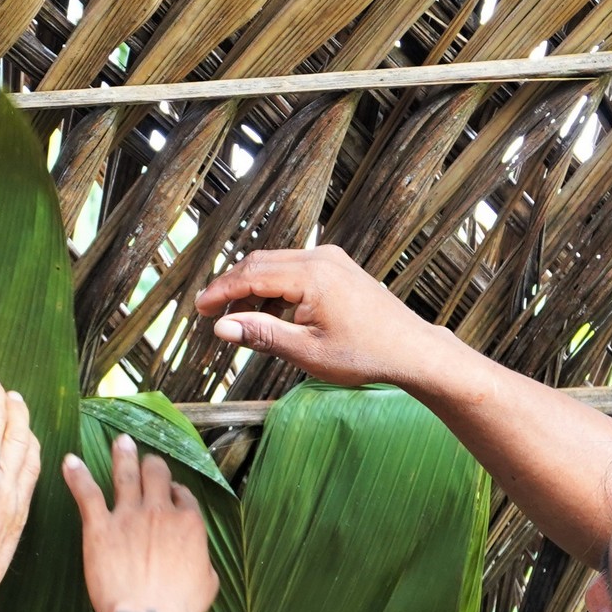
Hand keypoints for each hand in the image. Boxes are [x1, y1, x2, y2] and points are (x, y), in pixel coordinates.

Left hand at [64, 434, 220, 611]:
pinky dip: (77, 476)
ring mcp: (128, 517)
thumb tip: (200, 560)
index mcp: (189, 523)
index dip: (176, 492)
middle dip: (152, 464)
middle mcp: (159, 512)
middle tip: (147, 459)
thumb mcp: (208, 584)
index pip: (183, 495)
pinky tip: (69, 461)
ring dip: (123, 455)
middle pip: (156, 474)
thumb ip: (204, 562)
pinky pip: (87, 493)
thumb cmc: (178, 609)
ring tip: (120, 441)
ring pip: (126, 474)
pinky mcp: (99, 527)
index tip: (171, 493)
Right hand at [196, 245, 455, 389]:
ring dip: (254, 288)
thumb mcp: (306, 352)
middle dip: (232, 287)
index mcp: (311, 275)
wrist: (412, 350)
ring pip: (276, 264)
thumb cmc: (365, 354)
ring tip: (240, 320)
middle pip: (259, 263)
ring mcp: (331, 259)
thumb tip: (223, 328)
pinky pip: (295, 269)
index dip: (221, 293)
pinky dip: (275, 287)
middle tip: (213, 314)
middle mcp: (320, 258)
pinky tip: (271, 313)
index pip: (250, 276)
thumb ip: (261, 334)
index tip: (200, 310)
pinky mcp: (338, 267)